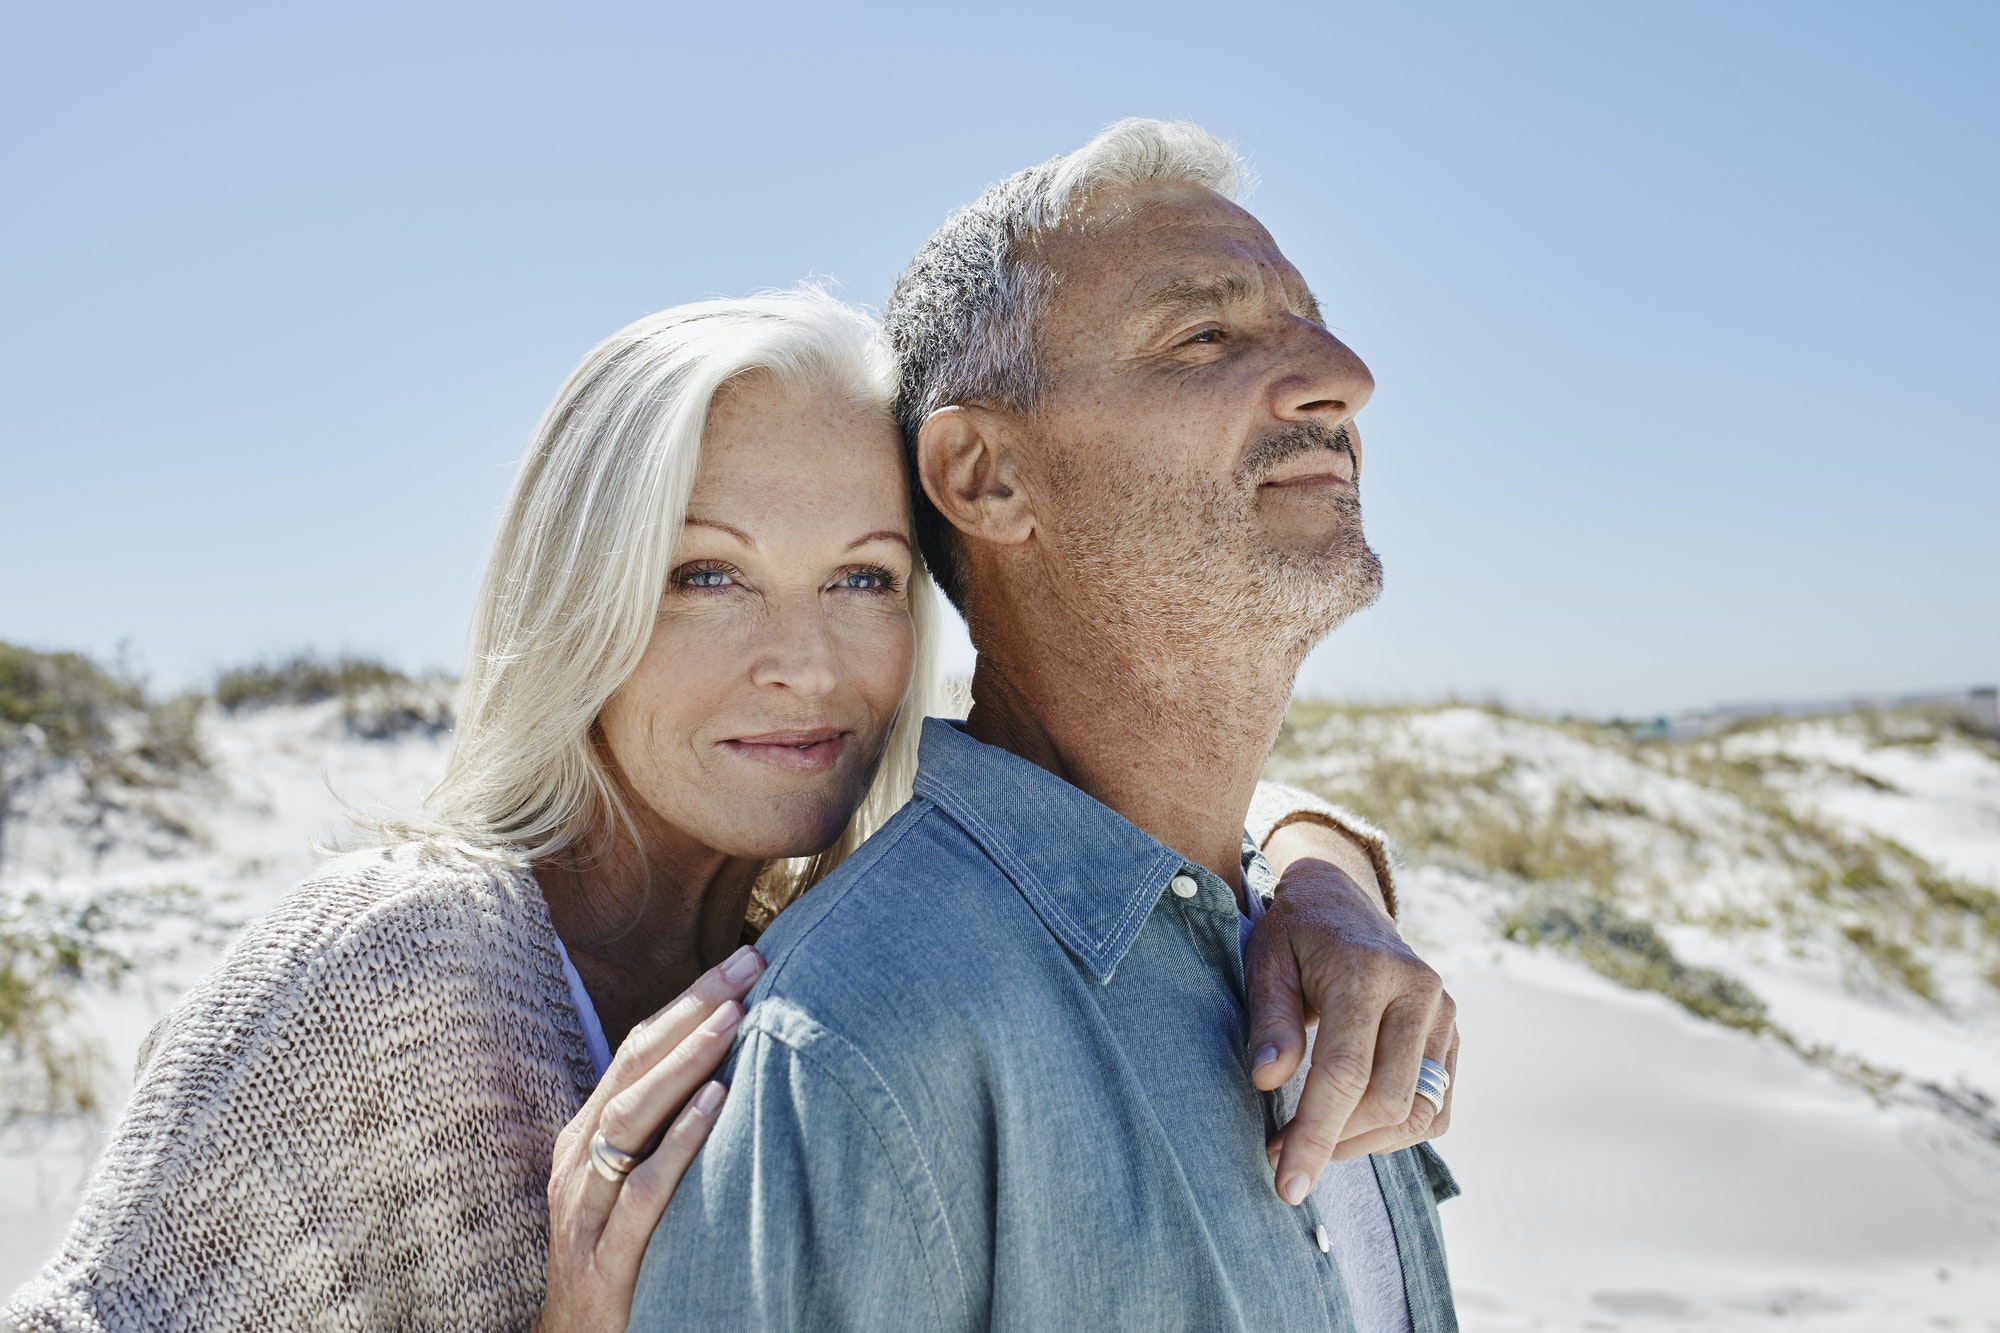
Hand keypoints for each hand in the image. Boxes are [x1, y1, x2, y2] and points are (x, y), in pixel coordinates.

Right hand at [535, 944, 763, 1331]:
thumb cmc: (618, 1253)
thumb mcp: (632, 1181)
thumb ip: (664, 1129)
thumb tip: (728, 1067)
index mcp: (589, 1133)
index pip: (638, 1046)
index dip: (689, 999)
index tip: (743, 958)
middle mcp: (581, 1156)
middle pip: (634, 1063)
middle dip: (693, 1008)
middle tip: (749, 964)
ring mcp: (587, 1203)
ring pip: (633, 1114)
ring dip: (686, 1061)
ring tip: (734, 1019)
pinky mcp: (606, 1253)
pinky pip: (644, 1187)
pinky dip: (680, 1141)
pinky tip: (716, 1105)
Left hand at [1244, 855, 1455, 1205]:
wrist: (1343, 903)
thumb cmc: (1295, 936)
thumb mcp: (1265, 964)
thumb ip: (1269, 1022)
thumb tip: (1267, 1082)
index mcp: (1368, 972)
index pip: (1346, 1073)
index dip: (1315, 1135)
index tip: (1286, 1184)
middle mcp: (1418, 993)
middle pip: (1389, 1101)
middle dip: (1334, 1143)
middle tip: (1281, 1152)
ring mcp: (1444, 1015)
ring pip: (1419, 1114)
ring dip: (1364, 1144)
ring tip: (1313, 1140)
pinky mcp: (1452, 1037)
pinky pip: (1437, 1109)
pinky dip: (1395, 1132)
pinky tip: (1351, 1125)